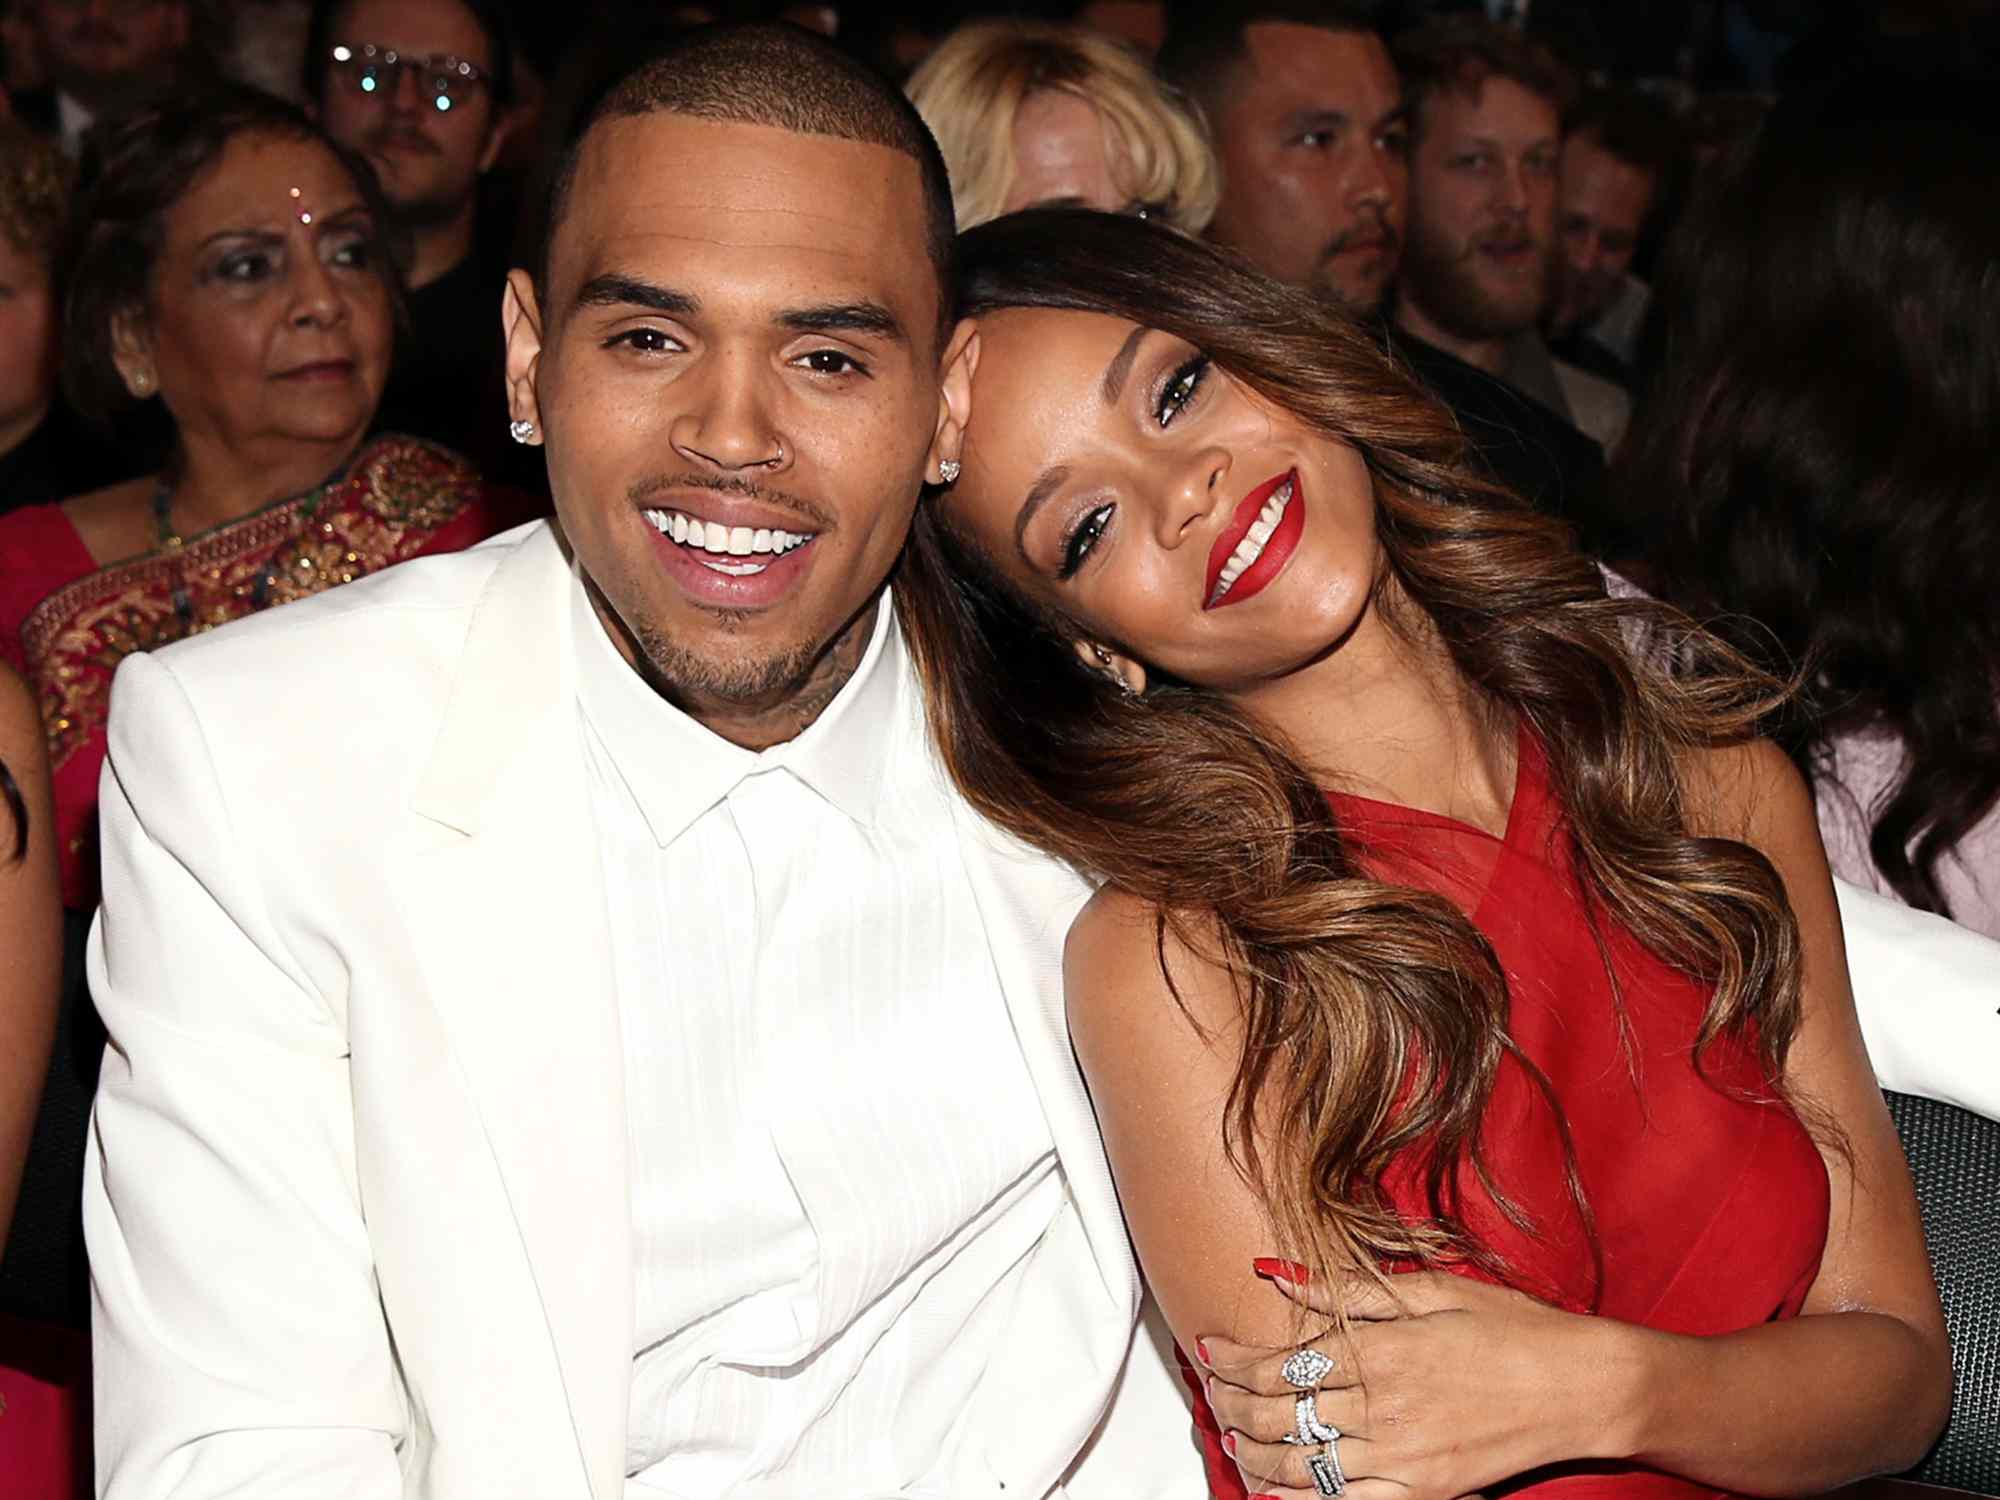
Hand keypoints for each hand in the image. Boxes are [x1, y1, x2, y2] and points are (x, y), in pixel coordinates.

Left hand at [1196, 1265, 1616, 1499]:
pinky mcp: (1425, 1492)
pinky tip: (1276, 1489)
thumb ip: (1351, 1291)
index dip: (1234, 1360)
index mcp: (1382, 1349)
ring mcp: (1403, 1457)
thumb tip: (1281, 1275)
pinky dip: (1303, 1498)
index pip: (1281, 1361)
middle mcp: (1384, 1406)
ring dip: (1255, 1452)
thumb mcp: (1431, 1291)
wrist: (1583, 1388)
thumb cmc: (1514, 1329)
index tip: (1208, 1350)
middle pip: (1281, 1413)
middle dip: (1231, 1404)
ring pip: (1303, 1463)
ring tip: (1232, 1437)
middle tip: (1208, 1394)